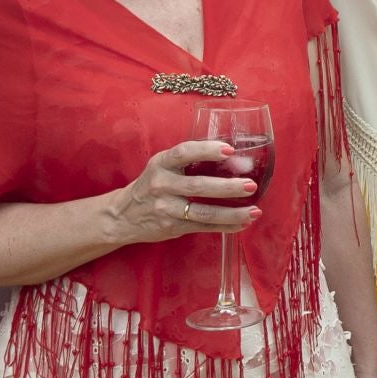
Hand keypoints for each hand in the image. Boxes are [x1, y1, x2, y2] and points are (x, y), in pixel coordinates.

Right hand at [108, 141, 261, 245]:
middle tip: (251, 185)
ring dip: (232, 213)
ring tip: (254, 211)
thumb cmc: (152, 185)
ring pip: (203, 212)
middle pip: (198, 186)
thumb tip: (234, 156)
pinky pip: (203, 227)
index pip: (184, 153)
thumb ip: (188, 161)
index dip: (207, 150)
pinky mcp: (172, 227)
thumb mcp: (163, 166)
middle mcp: (161, 185)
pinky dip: (226, 226)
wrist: (122, 215)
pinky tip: (243, 224)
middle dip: (227, 187)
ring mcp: (166, 208)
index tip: (229, 150)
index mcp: (161, 163)